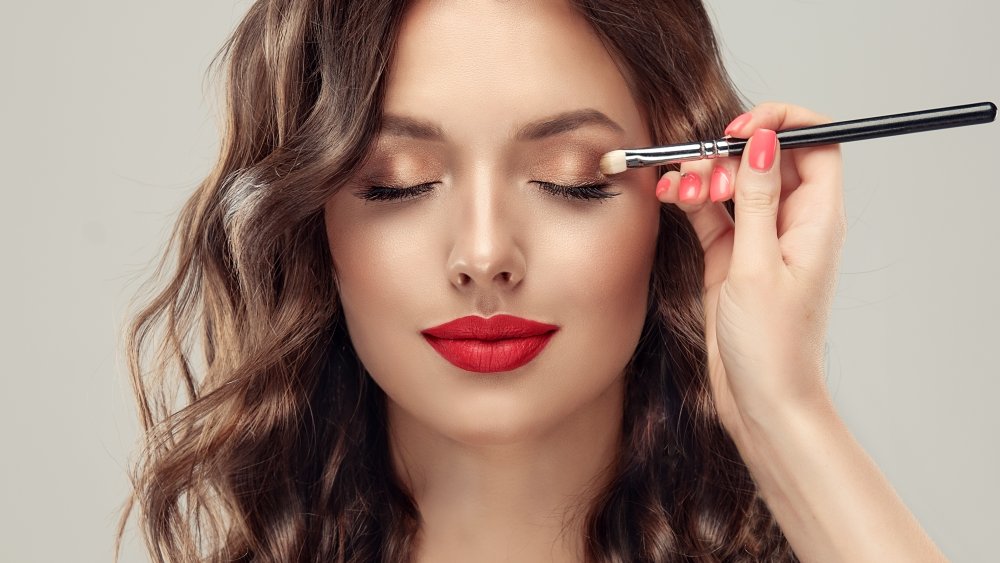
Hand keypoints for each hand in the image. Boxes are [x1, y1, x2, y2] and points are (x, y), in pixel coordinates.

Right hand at [654, 102, 847, 441]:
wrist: (761, 400)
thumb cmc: (772, 346)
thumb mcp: (757, 266)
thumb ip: (756, 200)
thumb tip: (763, 142)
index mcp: (816, 220)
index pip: (816, 143)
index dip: (782, 124)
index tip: (742, 128)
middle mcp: (792, 223)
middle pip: (767, 159)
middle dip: (729, 153)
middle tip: (700, 168)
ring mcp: (760, 239)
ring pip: (734, 183)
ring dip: (703, 177)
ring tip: (678, 186)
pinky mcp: (731, 256)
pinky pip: (711, 212)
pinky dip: (691, 200)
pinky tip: (670, 196)